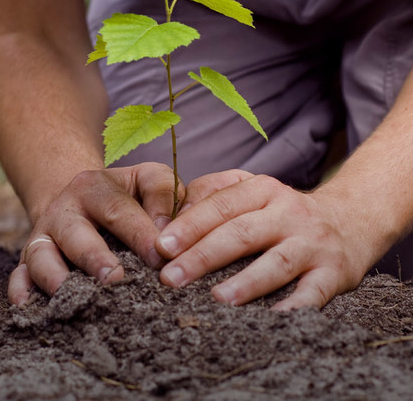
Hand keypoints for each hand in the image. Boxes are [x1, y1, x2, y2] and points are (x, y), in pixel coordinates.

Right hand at [8, 162, 183, 305]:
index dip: (139, 234)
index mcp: (95, 186)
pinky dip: (21, 291)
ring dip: (58, 278)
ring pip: (41, 255)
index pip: (118, 209)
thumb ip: (163, 195)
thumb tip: (167, 237)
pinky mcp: (28, 258)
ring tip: (80, 300)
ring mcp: (43, 234)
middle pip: (76, 234)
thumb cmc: (126, 194)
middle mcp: (64, 209)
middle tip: (117, 280)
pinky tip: (29, 308)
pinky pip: (18, 275)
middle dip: (96, 259)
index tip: (159, 259)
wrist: (82, 198)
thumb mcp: (146, 179)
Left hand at [155, 170, 368, 309]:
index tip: (162, 247)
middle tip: (171, 277)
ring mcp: (312, 242)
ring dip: (246, 282)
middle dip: (203, 256)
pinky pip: (314, 292)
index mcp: (262, 190)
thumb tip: (172, 216)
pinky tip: (272, 320)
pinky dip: (295, 307)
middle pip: (241, 232)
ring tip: (216, 299)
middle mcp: (288, 212)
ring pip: (276, 262)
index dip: (190, 225)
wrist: (348, 219)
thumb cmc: (283, 211)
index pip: (221, 205)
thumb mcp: (252, 190)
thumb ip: (213, 194)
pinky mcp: (334, 272)